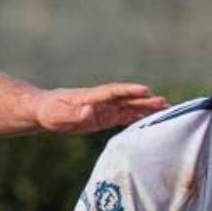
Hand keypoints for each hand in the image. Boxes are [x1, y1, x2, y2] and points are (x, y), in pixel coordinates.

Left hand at [32, 83, 165, 134]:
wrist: (46, 110)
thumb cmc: (50, 112)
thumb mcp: (58, 114)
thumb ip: (73, 114)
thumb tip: (89, 111)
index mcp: (90, 97)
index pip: (113, 92)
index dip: (129, 91)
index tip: (145, 90)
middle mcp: (101, 101)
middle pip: (126, 99)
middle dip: (144, 100)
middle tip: (164, 102)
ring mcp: (104, 108)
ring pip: (128, 107)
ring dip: (145, 108)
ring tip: (165, 110)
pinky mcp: (104, 117)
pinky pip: (124, 117)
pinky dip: (137, 117)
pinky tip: (150, 120)